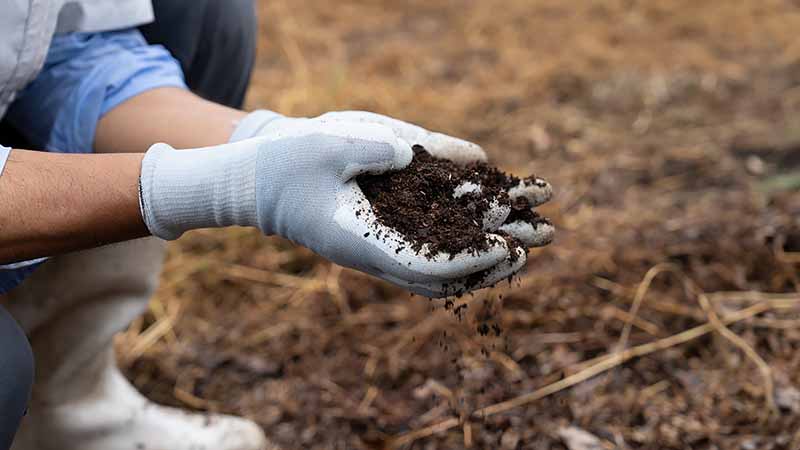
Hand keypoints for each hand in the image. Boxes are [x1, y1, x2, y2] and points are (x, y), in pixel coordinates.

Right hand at [140, 111, 552, 296]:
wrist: (255, 185)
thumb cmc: (283, 165)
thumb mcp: (324, 146)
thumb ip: (370, 149)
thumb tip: (415, 153)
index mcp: (358, 242)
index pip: (424, 266)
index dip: (469, 260)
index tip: (507, 248)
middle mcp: (372, 255)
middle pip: (444, 274)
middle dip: (494, 259)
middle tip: (542, 239)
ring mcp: (376, 250)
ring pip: (440, 268)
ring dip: (486, 254)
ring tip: (529, 234)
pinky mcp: (378, 238)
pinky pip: (428, 251)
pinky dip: (462, 245)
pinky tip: (489, 227)